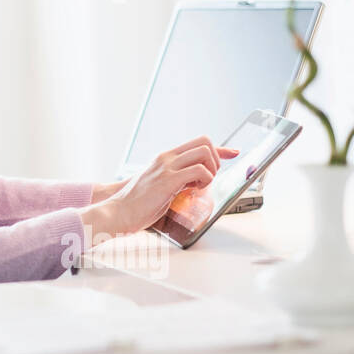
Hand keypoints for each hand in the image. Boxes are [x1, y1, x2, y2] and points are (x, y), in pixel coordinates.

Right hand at [79, 135, 238, 238]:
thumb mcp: (159, 185)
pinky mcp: (169, 179)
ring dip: (211, 170)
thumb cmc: (137, 203)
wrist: (119, 211)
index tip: (234, 152)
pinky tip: (194, 190)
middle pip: (204, 142)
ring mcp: (167, 166)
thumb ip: (176, 180)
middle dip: (216, 159)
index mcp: (165, 158)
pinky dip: (205, 180)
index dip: (220, 149)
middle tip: (209, 179)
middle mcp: (166, 157)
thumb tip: (194, 184)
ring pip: (204, 153)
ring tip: (200, 185)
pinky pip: (200, 172)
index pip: (198, 143)